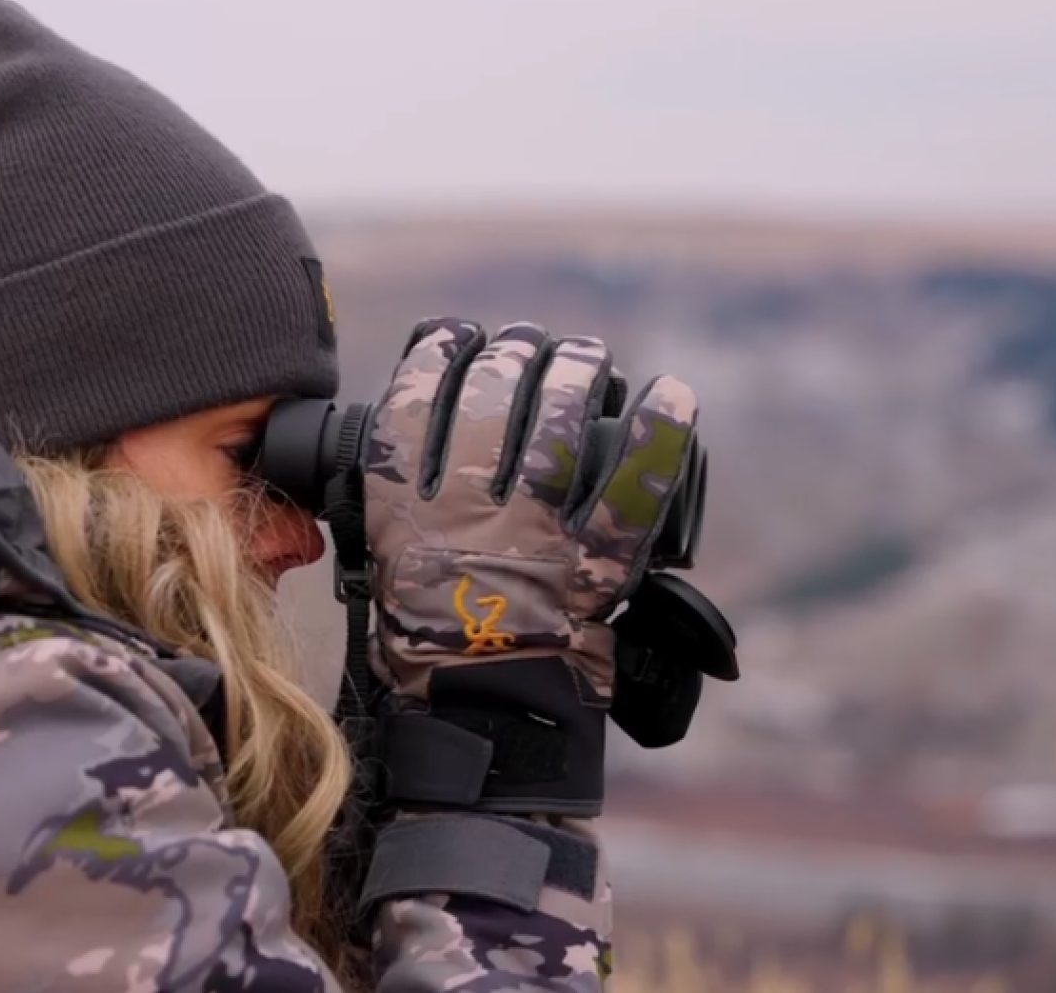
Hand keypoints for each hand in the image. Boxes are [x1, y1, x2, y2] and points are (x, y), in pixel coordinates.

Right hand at [363, 316, 700, 729]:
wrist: (483, 720)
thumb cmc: (428, 650)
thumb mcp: (382, 567)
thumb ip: (397, 506)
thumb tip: (417, 445)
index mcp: (403, 510)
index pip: (413, 401)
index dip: (438, 353)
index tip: (455, 336)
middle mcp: (466, 508)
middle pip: (489, 394)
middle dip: (512, 352)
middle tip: (528, 343)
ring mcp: (535, 532)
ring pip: (556, 420)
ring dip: (574, 370)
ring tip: (583, 354)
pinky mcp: (595, 561)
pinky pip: (637, 482)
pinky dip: (662, 432)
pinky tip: (673, 393)